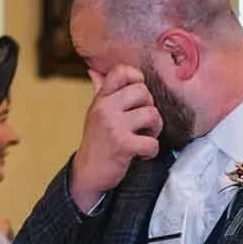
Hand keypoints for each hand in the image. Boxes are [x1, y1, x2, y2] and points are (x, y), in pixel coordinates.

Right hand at [71, 66, 162, 212]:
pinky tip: (142, 154)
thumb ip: (99, 91)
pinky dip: (151, 151)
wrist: (87, 173)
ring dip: (155, 129)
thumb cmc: (96, 142)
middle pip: (143, 91)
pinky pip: (152, 142)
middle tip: (143, 124)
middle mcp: (105, 108)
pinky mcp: (123, 145)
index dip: (138, 79)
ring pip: (152, 114)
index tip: (138, 98)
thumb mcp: (95, 113)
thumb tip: (94, 70)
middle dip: (150, 108)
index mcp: (101, 98)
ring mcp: (114, 126)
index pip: (122, 71)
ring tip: (145, 137)